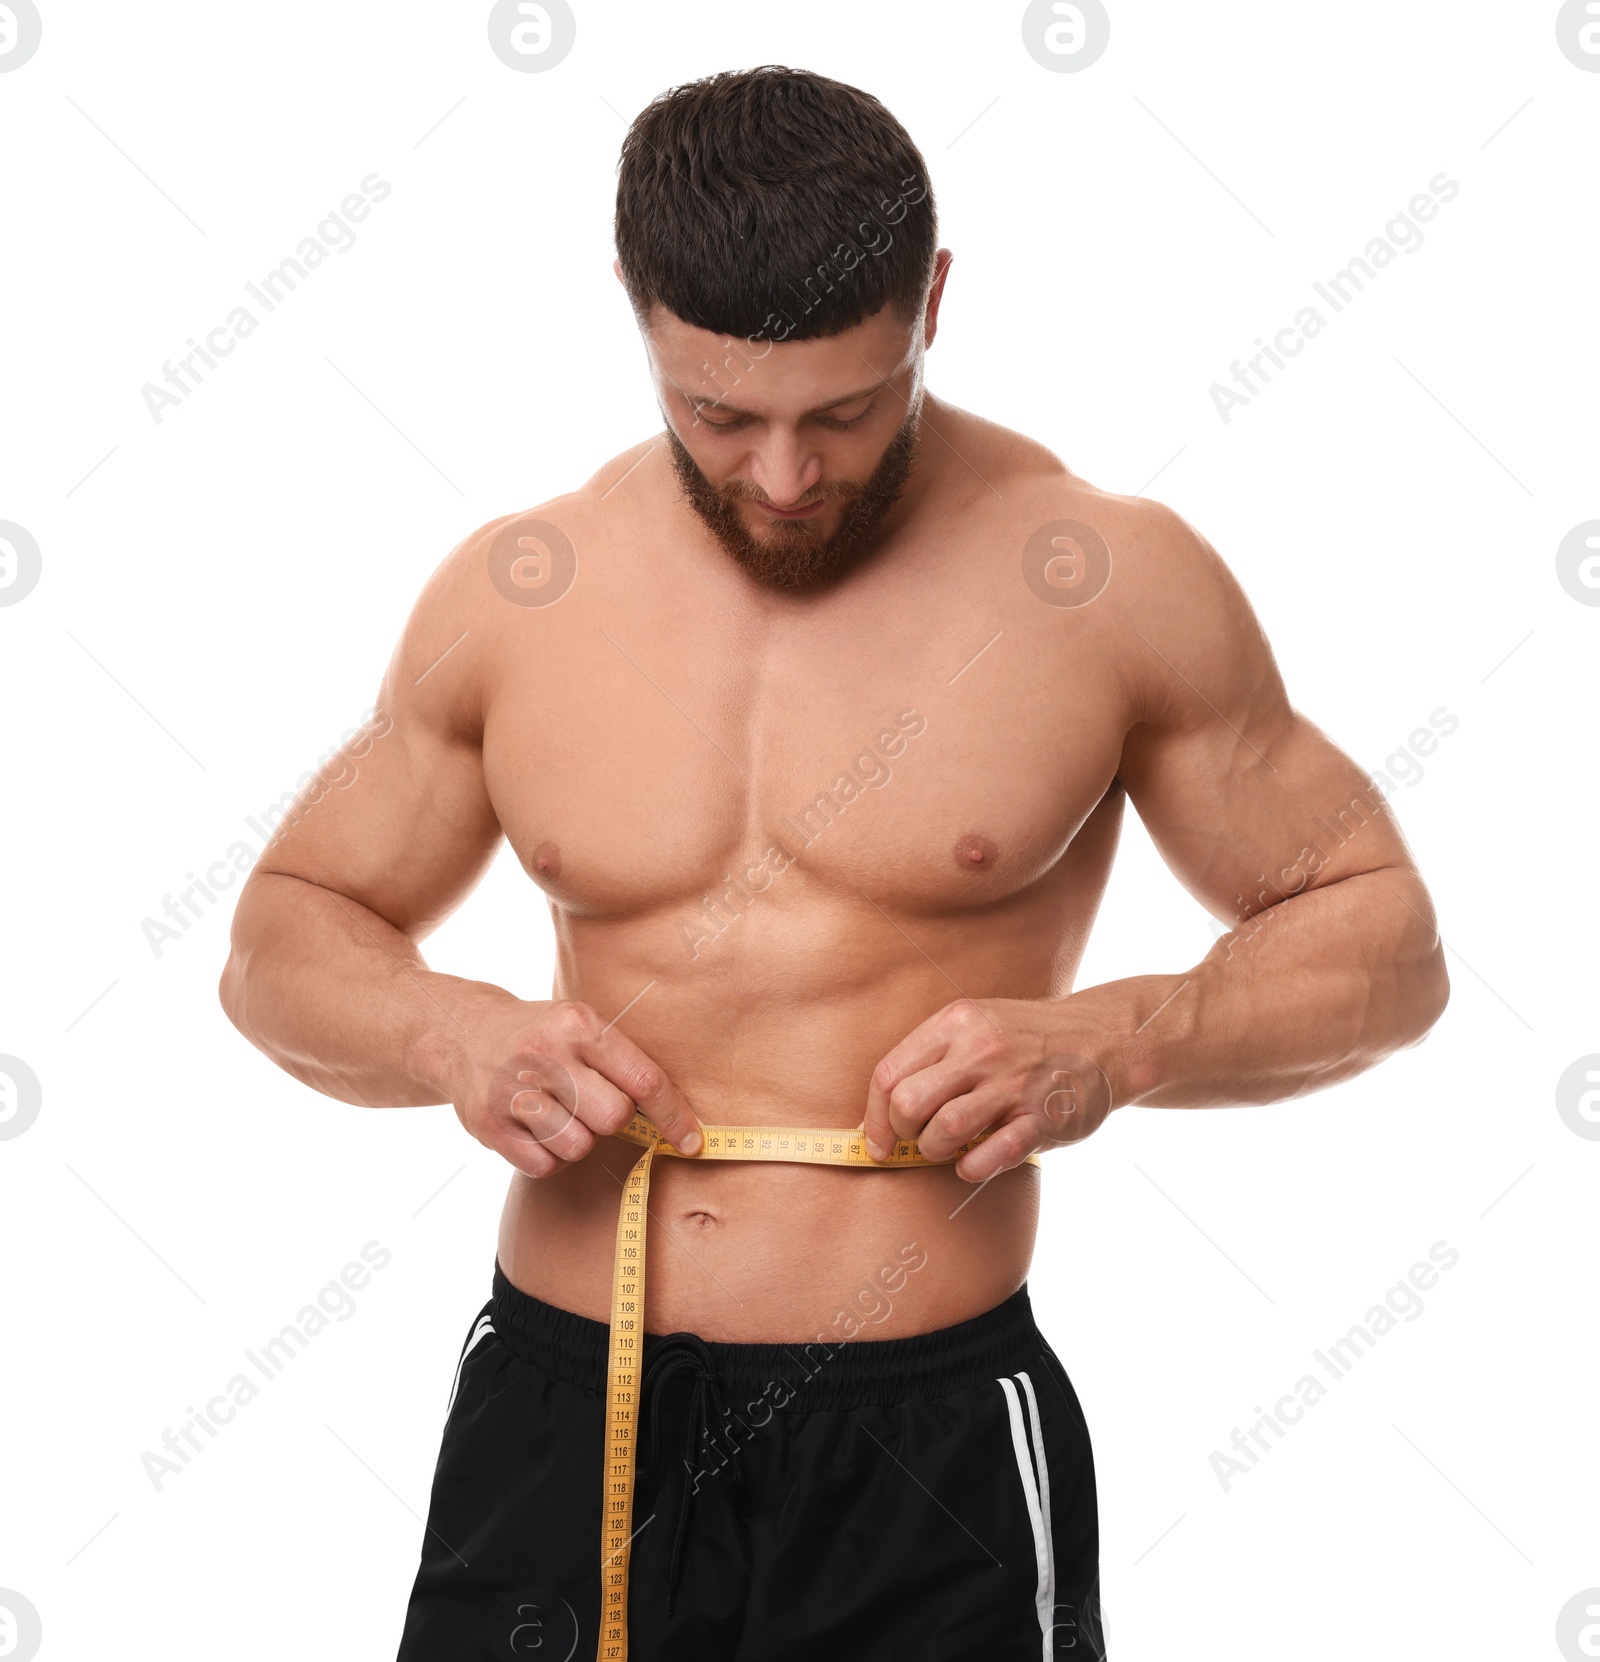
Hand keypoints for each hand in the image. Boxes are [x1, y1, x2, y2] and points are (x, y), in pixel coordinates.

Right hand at [441, 996, 701, 1177]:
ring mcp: (513, 1091)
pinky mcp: (489, 1125)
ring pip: (579, 1147)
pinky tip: (535, 1128)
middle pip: (613, 1117)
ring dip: (577, 1140)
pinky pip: (544, 1165)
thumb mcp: (580, 1026)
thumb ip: (621, 1063)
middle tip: (590, 1104)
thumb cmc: (541, 1035)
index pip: (643, 1080)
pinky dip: (548, 1156)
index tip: (692, 1141)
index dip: (674, 1116)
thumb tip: (677, 1122)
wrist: (460, 1032)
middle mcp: (545, 1054)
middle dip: (611, 1120)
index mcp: (578, 1025)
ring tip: (558, 1113)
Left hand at [863, 998, 1114, 1181]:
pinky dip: (971, 1168)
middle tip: (917, 1140)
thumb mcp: (977, 1022)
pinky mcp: (1043, 1119)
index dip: (873, 1117)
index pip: (889, 1074)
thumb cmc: (1028, 1038)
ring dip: (935, 1152)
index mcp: (957, 1023)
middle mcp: (982, 1050)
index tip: (877, 1141)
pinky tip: (973, 1162)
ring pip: (945, 1131)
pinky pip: (991, 1156)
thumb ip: (934, 1056)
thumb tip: (884, 1109)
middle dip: (902, 1134)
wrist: (1106, 1038)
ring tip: (947, 1149)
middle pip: (908, 1104)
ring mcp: (1013, 1084)